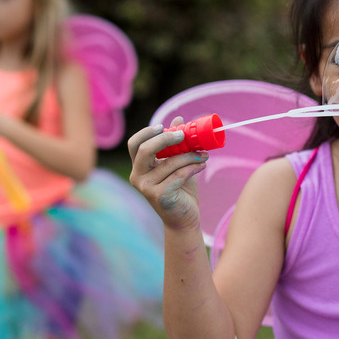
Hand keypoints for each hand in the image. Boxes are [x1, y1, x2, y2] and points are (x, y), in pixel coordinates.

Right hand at [127, 117, 207, 231]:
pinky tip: (202, 165)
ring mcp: (146, 188)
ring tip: (204, 154)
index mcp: (139, 167)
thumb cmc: (180, 190)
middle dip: (166, 139)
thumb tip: (179, 119)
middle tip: (184, 135)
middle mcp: (137, 177)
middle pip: (145, 150)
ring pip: (169, 162)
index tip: (164, 126)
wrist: (184, 219)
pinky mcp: (159, 196)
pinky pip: (178, 175)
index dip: (147, 132)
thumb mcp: (176, 164)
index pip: (134, 144)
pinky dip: (192, 167)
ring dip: (189, 155)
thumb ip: (175, 145)